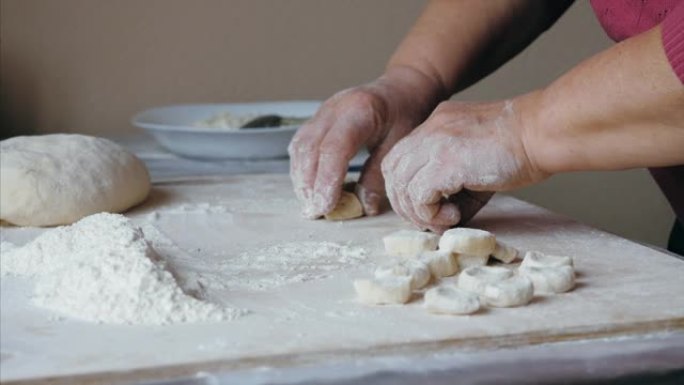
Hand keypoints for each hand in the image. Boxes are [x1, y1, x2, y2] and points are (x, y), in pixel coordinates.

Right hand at [288, 67, 442, 217]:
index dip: (326, 180)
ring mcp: (322, 112)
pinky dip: (301, 167)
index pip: (333, 149)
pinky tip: (308, 186)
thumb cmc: (404, 113)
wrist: (400, 88)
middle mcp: (334, 108)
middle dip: (309, 184)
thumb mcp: (399, 144)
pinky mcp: (317, 119)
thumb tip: (364, 206)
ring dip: (301, 178)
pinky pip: (301, 144)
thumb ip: (379, 175)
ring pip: (300, 147)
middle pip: (310, 149)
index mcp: (359, 111)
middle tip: (315, 211)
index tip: (325, 206)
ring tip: (310, 203)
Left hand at [381, 96, 546, 232]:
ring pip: (401, 185)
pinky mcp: (444, 162)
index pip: (401, 157)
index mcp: (437, 124)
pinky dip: (431, 214)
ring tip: (446, 220)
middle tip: (430, 219)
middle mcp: (429, 129)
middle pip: (393, 171)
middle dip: (405, 202)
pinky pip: (419, 197)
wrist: (541, 133)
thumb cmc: (521, 148)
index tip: (427, 205)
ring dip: (418, 212)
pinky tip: (454, 216)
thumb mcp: (476, 161)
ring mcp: (434, 143)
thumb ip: (454, 183)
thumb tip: (442, 217)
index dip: (406, 185)